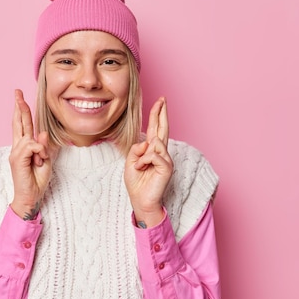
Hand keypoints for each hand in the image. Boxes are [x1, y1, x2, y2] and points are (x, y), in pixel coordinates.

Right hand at [9, 89, 51, 219]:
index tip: (20, 98)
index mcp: (24, 147)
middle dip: (19, 107)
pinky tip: (38, 162)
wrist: (29, 197)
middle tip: (17, 92)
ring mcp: (15, 153)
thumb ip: (44, 146)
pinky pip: (32, 146)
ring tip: (40, 161)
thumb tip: (42, 133)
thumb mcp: (45, 160)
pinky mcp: (17, 159)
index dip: (22, 111)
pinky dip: (39, 153)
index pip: (23, 125)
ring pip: (29, 137)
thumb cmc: (36, 181)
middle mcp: (17, 148)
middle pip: (19, 123)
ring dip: (40, 149)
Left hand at [124, 97, 172, 227]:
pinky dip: (144, 161)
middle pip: (162, 129)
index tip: (159, 102)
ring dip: (142, 155)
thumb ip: (137, 149)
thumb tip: (148, 142)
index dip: (157, 115)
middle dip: (162, 113)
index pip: (156, 129)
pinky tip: (142, 168)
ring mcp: (166, 159)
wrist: (140, 200)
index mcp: (152, 150)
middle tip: (163, 99)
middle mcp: (161, 153)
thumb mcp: (130, 161)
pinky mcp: (167, 167)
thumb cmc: (136, 182)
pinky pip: (154, 155)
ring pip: (155, 143)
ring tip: (138, 167)